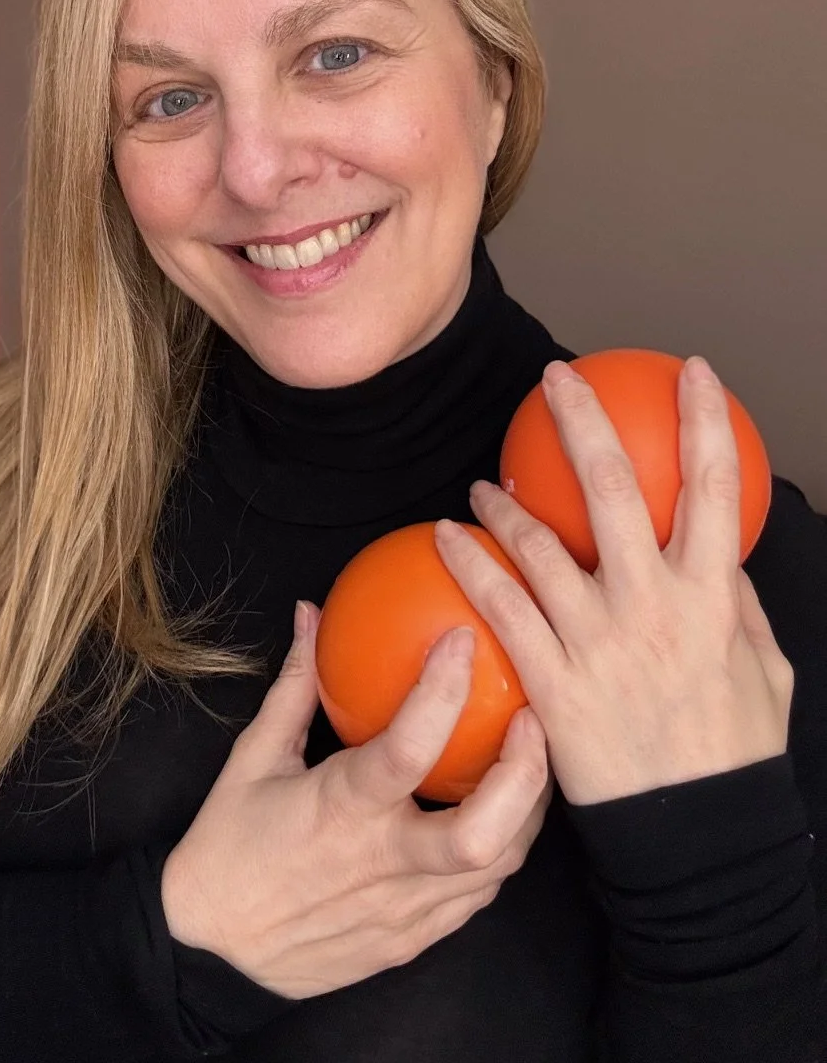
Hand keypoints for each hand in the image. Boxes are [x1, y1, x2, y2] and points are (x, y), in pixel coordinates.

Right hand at [161, 603, 550, 999]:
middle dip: (526, 774)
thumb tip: (313, 616)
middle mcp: (382, 864)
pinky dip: (499, 851)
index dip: (444, 692)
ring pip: (497, 868)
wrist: (212, 954)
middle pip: (484, 835)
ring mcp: (404, 912)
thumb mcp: (252, 757)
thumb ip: (296, 686)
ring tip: (531, 760)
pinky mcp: (413, 942)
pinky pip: (476, 898)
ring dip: (526, 811)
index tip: (463, 641)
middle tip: (534, 720)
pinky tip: (498, 816)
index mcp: (340, 810)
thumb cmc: (227, 849)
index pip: (407, 748)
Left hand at [435, 355, 793, 806]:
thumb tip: (721, 556)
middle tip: (557, 380)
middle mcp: (653, 606)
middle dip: (585, 422)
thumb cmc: (732, 755)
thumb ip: (739, 608)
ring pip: (542, 546)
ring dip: (507, 502)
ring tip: (482, 479)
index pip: (715, 490)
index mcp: (713, 598)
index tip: (692, 372)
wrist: (693, 840)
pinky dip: (471, 563)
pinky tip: (447, 537)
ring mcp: (598, 641)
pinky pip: (502, 607)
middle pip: (615, 491)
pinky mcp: (552, 680)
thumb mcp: (764, 674)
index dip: (706, 422)